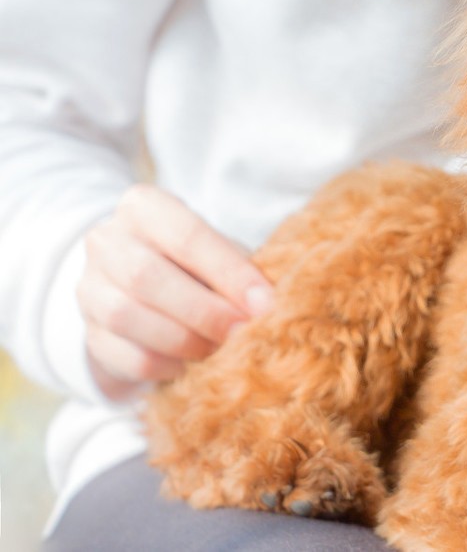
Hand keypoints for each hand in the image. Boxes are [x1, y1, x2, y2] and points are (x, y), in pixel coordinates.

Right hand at [79, 184, 273, 399]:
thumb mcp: (218, 252)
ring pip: (127, 317)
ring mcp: (90, 288)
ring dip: (185, 340)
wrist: (144, 289)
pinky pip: (126, 356)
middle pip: (146, 276)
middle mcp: (107, 241)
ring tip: (222, 350)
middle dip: (204, 310)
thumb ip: (239, 269)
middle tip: (244, 332)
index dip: (228, 271)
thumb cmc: (196, 263)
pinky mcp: (91, 335)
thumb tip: (269, 303)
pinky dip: (167, 365)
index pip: (186, 236)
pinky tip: (194, 365)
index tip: (265, 302)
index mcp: (144, 207)